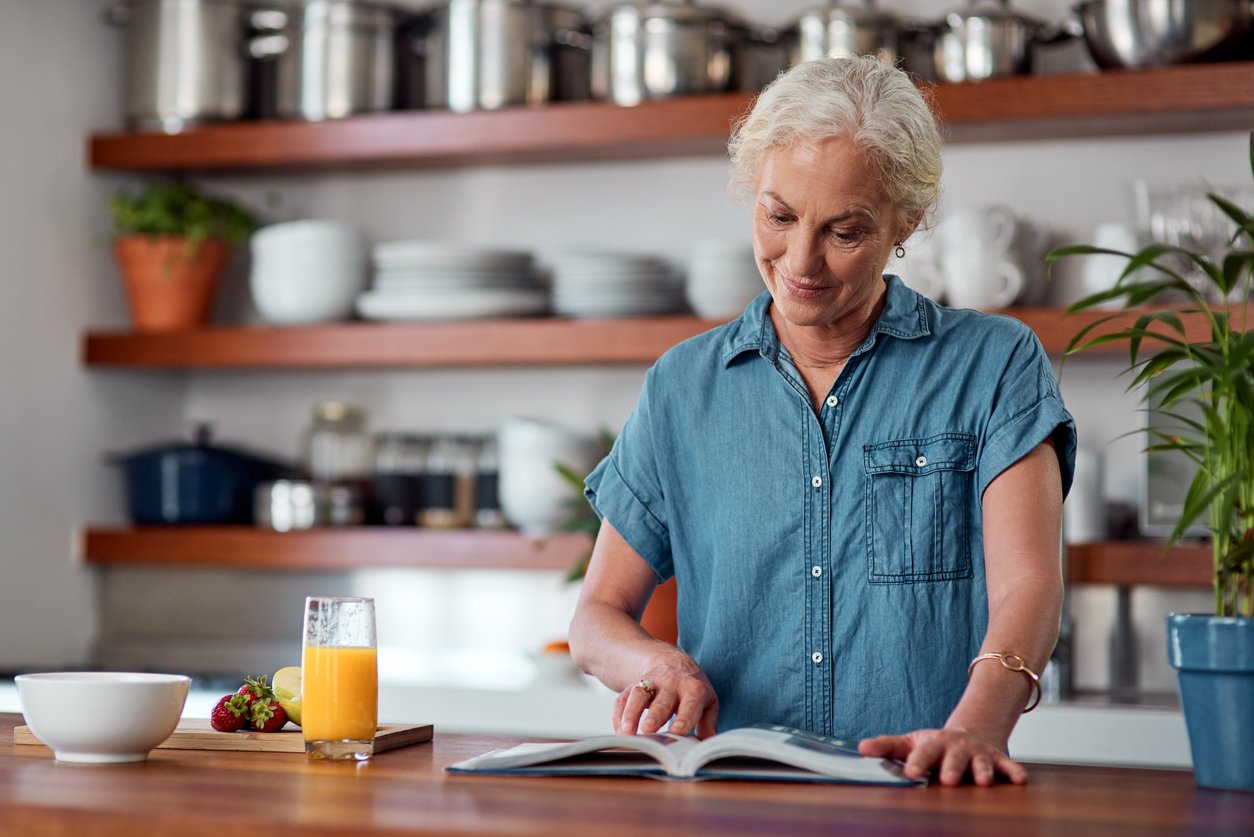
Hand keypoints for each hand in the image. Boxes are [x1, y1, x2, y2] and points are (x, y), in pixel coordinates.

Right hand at [612, 650, 718, 738]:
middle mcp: (671, 684)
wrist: (670, 662)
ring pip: (638, 696)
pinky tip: (620, 731)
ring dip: (631, 714)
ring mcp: (650, 683)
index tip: (677, 732)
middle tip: (648, 731)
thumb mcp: (707, 701)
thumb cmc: (691, 689)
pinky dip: (619, 716)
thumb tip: (708, 743)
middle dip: (654, 716)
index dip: (684, 718)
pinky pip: (623, 699)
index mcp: (693, 690)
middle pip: (661, 701)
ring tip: (627, 732)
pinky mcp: (633, 686)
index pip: (690, 705)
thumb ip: (708, 723)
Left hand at [858, 726, 1027, 786]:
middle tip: (947, 780)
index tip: (909, 773)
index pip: (922, 753)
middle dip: (951, 768)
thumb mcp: (910, 743)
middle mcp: (956, 748)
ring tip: (983, 782)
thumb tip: (860, 748)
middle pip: (953, 759)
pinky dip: (1014, 771)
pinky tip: (1020, 780)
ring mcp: (977, 754)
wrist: (969, 733)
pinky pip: (1008, 766)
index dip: (916, 762)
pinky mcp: (997, 760)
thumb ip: (887, 746)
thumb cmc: (935, 745)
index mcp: (933, 744)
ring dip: (982, 772)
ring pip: (981, 763)